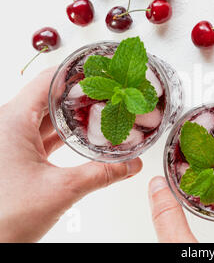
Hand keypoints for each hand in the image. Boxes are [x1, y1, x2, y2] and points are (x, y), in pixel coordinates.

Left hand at [0, 68, 142, 241]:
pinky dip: (64, 133)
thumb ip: (102, 174)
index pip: (48, 79)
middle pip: (49, 96)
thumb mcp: (62, 190)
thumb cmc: (3, 216)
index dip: (77, 71)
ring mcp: (10, 140)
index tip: (100, 67)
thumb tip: (131, 165)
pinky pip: (43, 135)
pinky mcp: (15, 156)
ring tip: (101, 109)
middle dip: (81, 93)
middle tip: (108, 88)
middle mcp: (8, 125)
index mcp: (12, 120)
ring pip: (47, 117)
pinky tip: (84, 135)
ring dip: (73, 115)